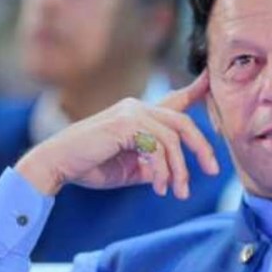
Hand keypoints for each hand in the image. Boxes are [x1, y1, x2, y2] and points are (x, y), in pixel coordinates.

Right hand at [15, 73, 219, 197]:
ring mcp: (132, 113)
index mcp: (140, 114)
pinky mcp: (125, 124)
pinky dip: (162, 171)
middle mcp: (138, 107)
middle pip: (183, 123)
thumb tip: (175, 174)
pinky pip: (157, 148)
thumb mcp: (132, 168)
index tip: (211, 78)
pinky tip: (158, 188)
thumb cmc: (91, 166)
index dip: (196, 89)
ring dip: (179, 170)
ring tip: (178, 192)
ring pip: (173, 139)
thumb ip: (155, 165)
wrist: (58, 166)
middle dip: (202, 149)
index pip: (175, 100)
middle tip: (213, 172)